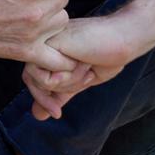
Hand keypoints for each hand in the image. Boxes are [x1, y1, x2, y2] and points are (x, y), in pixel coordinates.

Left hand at [23, 14, 142, 119]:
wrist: (122, 40)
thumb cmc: (106, 56)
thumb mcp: (78, 80)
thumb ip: (57, 94)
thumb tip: (38, 115)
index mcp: (45, 53)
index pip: (32, 81)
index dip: (44, 98)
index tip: (60, 108)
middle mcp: (39, 46)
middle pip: (33, 83)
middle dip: (64, 87)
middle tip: (86, 72)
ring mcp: (41, 43)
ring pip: (40, 82)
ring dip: (69, 81)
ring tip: (85, 64)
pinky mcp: (46, 44)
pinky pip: (45, 78)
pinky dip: (68, 77)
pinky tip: (82, 60)